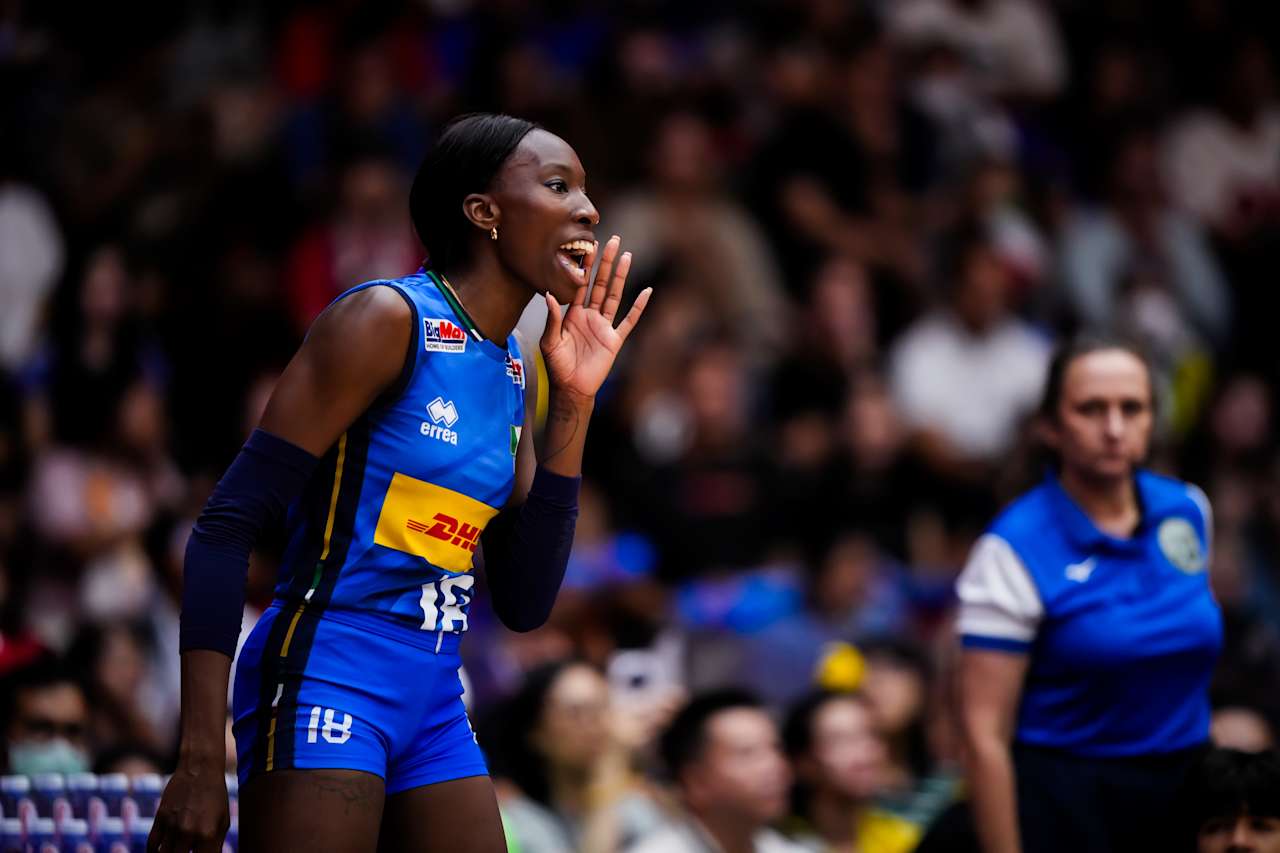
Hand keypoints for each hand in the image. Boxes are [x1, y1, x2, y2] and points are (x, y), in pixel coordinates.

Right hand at [148, 759, 229, 852]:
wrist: (200, 768)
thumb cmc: (216, 796)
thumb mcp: (223, 821)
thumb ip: (215, 845)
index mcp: (208, 834)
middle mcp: (189, 831)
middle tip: (187, 851)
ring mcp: (172, 825)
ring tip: (177, 851)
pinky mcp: (160, 817)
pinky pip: (151, 845)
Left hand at [541, 235, 650, 401]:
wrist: (571, 388)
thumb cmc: (557, 366)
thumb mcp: (549, 341)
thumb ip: (552, 318)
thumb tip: (549, 294)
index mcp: (573, 314)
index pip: (581, 285)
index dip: (586, 267)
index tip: (590, 247)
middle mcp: (591, 316)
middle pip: (601, 284)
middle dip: (607, 263)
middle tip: (613, 241)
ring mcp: (604, 326)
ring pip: (615, 296)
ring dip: (621, 276)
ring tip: (627, 256)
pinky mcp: (615, 340)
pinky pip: (629, 321)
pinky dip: (638, 307)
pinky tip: (647, 292)